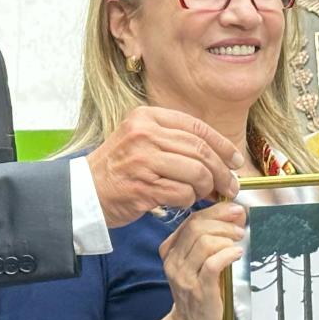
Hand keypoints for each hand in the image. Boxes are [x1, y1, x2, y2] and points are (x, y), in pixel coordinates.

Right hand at [86, 106, 242, 226]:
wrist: (83, 192)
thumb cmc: (119, 168)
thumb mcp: (142, 139)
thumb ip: (175, 139)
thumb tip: (220, 153)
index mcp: (147, 117)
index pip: (196, 127)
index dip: (222, 145)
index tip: (236, 160)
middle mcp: (144, 134)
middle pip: (200, 150)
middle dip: (221, 171)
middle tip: (230, 185)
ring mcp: (142, 160)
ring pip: (195, 172)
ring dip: (207, 188)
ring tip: (206, 195)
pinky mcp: (142, 187)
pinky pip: (182, 194)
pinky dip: (189, 201)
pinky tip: (183, 202)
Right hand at [161, 201, 247, 319]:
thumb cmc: (201, 291)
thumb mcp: (200, 261)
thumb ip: (213, 237)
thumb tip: (236, 214)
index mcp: (170, 250)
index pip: (191, 220)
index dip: (216, 211)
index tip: (235, 210)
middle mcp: (173, 261)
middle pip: (196, 228)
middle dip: (222, 223)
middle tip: (239, 230)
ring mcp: (184, 276)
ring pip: (203, 243)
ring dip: (226, 238)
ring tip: (237, 244)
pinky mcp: (199, 289)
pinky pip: (212, 264)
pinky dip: (227, 254)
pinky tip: (237, 254)